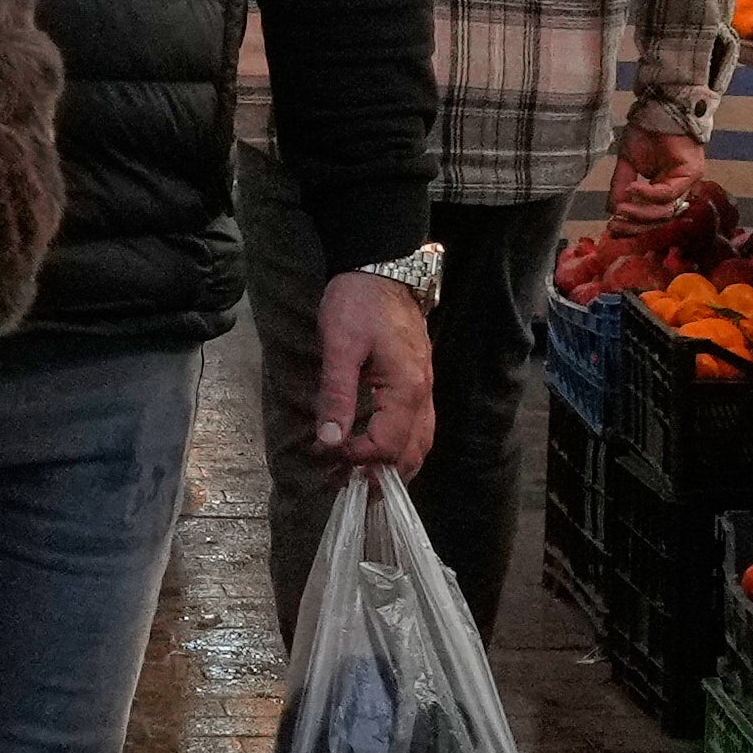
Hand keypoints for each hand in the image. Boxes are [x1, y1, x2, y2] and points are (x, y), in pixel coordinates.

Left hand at [307, 264, 436, 472]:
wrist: (381, 270)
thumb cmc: (358, 303)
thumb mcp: (339, 346)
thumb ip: (336, 395)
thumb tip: (328, 442)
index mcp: (406, 389)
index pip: (386, 447)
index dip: (356, 459)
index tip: (326, 454)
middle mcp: (423, 395)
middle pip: (411, 455)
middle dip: (380, 475)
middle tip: (344, 482)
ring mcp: (425, 390)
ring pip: (420, 445)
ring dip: (393, 467)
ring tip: (361, 476)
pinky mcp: (419, 384)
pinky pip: (419, 429)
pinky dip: (401, 449)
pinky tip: (378, 452)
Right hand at [608, 126, 724, 238]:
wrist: (658, 107)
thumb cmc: (646, 131)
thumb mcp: (627, 163)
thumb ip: (621, 186)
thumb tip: (612, 210)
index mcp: (665, 190)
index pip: (653, 218)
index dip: (633, 227)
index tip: (612, 228)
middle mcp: (680, 190)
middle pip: (661, 220)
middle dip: (636, 225)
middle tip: (615, 225)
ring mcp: (688, 183)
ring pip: (666, 211)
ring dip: (641, 212)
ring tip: (622, 209)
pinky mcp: (691, 173)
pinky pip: (668, 193)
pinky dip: (648, 194)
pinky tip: (632, 189)